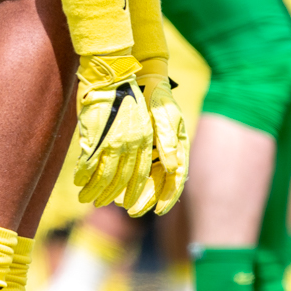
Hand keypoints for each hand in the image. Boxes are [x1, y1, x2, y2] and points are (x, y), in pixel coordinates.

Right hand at [73, 53, 154, 209]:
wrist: (111, 73)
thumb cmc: (122, 93)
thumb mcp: (135, 120)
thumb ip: (131, 142)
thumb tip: (123, 159)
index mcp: (144, 139)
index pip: (140, 173)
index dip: (132, 190)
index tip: (126, 204)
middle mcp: (132, 144)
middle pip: (121, 179)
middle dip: (108, 195)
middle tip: (98, 204)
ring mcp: (114, 142)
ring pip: (104, 177)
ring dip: (93, 190)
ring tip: (84, 197)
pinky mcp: (97, 137)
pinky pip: (89, 164)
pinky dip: (83, 176)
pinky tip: (77, 181)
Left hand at [122, 59, 188, 215]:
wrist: (143, 79)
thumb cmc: (158, 97)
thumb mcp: (165, 116)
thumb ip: (168, 141)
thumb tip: (174, 167)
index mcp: (177, 148)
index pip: (175, 179)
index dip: (168, 196)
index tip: (159, 211)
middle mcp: (165, 153)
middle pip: (158, 183)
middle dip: (146, 199)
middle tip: (133, 211)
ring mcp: (153, 150)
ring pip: (144, 178)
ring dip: (133, 191)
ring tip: (120, 203)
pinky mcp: (139, 146)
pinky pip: (133, 167)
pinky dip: (124, 177)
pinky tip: (114, 185)